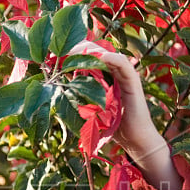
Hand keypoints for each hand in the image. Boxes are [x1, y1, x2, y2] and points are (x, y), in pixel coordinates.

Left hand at [69, 41, 181, 189]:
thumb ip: (78, 98)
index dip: (73, 52)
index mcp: (103, 77)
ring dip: (90, 51)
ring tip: (73, 52)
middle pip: (96, 51)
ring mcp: (124, 75)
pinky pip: (123, 64)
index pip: (89, 57)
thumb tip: (56, 91)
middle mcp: (114, 73)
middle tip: (59, 52)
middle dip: (77, 48)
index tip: (54, 56)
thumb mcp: (90, 110)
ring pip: (108, 54)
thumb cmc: (112, 128)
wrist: (135, 140)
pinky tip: (101, 57)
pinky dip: (112, 58)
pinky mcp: (133, 82)